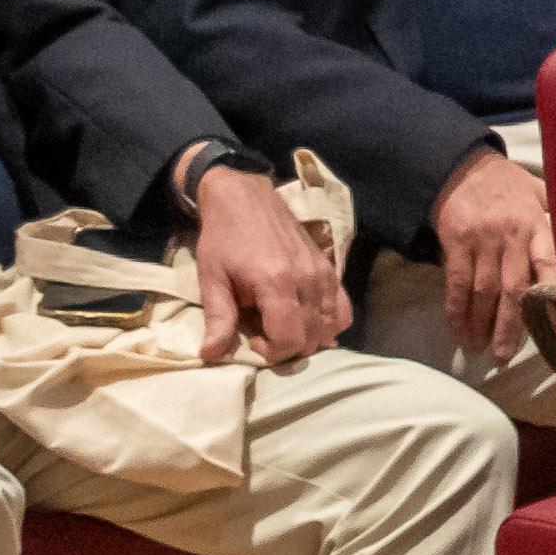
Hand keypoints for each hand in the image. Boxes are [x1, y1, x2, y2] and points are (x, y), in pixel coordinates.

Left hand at [190, 162, 348, 360]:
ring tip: (282, 326)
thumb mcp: (211, 278)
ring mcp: (323, 272)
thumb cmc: (223, 239)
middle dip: (287, 348)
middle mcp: (307, 279)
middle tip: (264, 333)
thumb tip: (211, 355)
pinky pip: (343, 309)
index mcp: (275, 282)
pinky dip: (330, 323)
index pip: (290, 339)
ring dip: (308, 338)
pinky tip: (308, 319)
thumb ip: (218, 318)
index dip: (271, 352)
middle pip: (312, 338)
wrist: (244, 199)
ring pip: (330, 327)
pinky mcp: (330, 268)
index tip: (252, 338)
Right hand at [425, 145, 548, 361]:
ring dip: (480, 324)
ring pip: (483, 291)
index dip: (551, 296)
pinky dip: (456, 311)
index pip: (549, 264)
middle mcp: (511, 235)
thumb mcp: (540, 194)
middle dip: (510, 326)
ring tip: (481, 348)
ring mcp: (482, 239)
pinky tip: (458, 331)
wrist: (463, 167)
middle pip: (513, 289)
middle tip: (504, 355)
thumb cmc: (508, 186)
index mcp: (538, 225)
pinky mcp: (455, 242)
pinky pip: (455, 283)